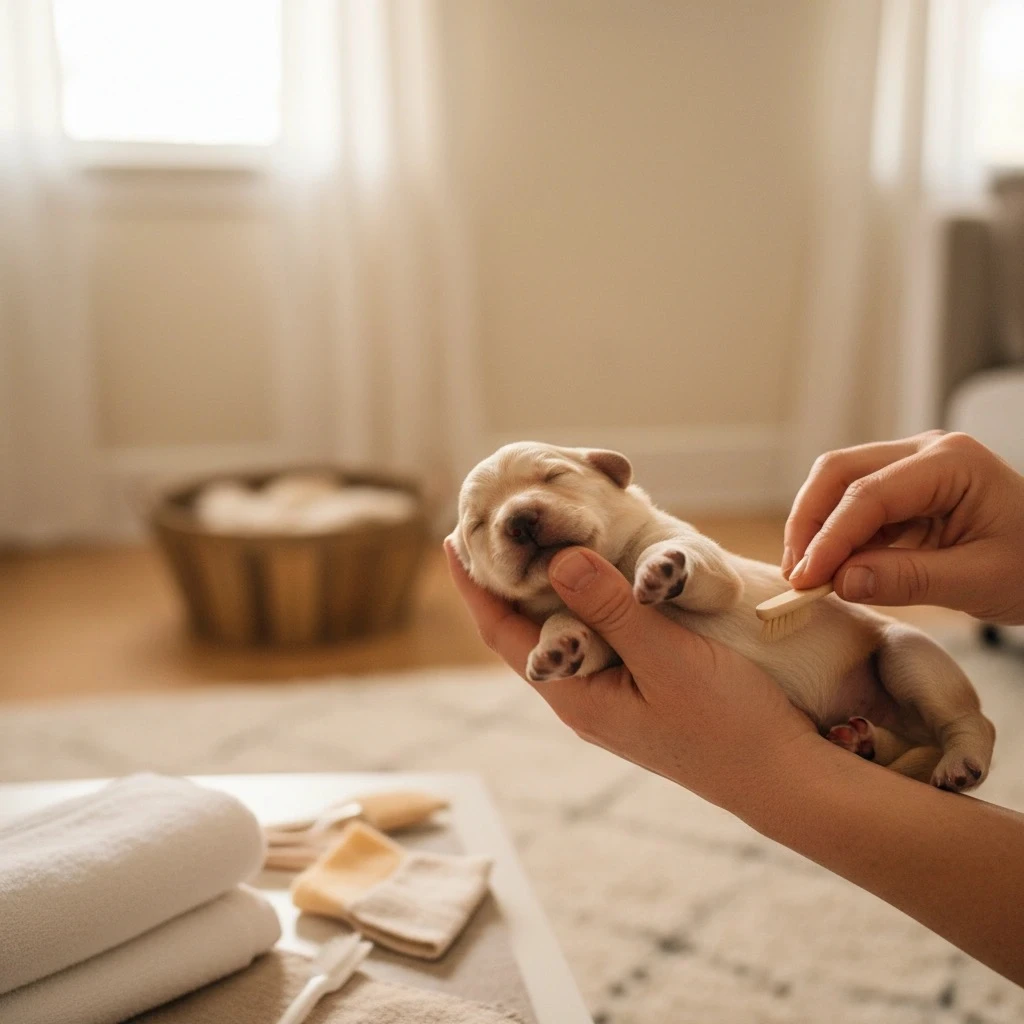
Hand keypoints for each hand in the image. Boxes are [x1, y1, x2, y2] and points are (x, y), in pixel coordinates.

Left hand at [445, 541, 816, 816]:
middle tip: (493, 525)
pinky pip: (600, 632)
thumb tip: (557, 558)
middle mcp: (583, 697)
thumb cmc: (729, 724)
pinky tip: (599, 570)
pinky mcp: (642, 686)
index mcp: (576, 696)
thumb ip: (613, 609)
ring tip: (535, 536)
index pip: (503, 633)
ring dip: (547, 584)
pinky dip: (590, 596)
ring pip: (564, 628)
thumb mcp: (669, 658)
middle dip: (505, 578)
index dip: (475, 586)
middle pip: (526, 628)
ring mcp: (612, 693)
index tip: (451, 539)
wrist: (784, 776)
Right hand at [782, 431, 1023, 623]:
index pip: (868, 495)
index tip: (806, 579)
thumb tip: (841, 581)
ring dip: (817, 528)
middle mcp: (926, 451)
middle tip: (797, 573)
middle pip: (840, 472)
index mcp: (951, 462)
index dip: (829, 538)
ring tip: (809, 574)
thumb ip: (908, 579)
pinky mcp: (906, 489)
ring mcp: (914, 466)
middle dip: (809, 522)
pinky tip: (832, 567)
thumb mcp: (980, 580)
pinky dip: (837, 535)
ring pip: (840, 484)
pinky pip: (857, 505)